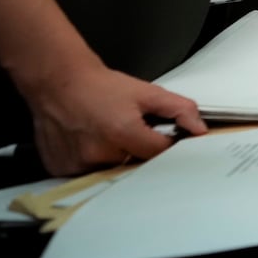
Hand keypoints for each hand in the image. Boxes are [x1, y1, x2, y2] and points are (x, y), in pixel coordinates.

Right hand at [22, 60, 207, 176]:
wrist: (58, 83)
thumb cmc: (100, 87)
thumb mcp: (146, 92)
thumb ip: (179, 109)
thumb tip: (199, 129)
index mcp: (123, 132)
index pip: (160, 154)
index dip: (164, 145)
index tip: (160, 137)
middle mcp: (100, 153)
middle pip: (136, 166)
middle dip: (139, 152)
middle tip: (127, 133)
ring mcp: (79, 164)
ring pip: (112, 172)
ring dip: (115, 159)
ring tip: (106, 135)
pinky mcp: (63, 169)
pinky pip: (87, 174)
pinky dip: (92, 163)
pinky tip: (89, 143)